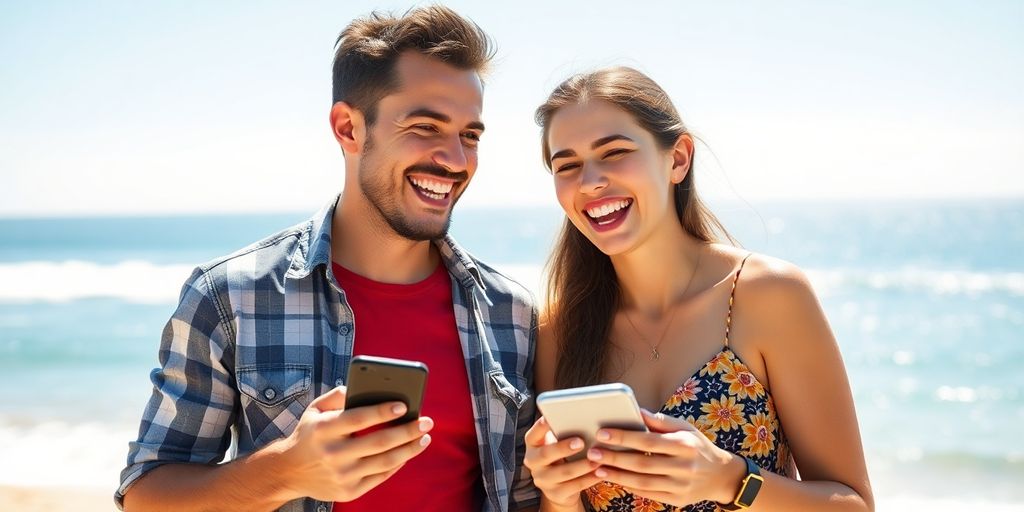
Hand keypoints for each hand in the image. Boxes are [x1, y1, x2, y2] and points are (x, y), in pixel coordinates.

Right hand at [275, 386, 433, 501]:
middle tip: (427, 421)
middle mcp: (333, 453)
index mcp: (323, 429)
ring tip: (424, 437)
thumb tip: (363, 387)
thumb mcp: (315, 409)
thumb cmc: (309, 434)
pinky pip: (380, 476)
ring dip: (409, 449)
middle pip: (378, 442)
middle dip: (407, 431)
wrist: (289, 471)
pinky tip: (409, 452)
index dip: (382, 412)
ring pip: (384, 462)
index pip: (357, 418)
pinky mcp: (349, 491)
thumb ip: (338, 395)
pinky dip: (398, 464)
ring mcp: (342, 475)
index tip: (403, 405)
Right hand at [523, 416, 601, 508]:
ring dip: (582, 465)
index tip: (550, 418)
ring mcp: (543, 480)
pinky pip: (574, 487)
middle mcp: (533, 462)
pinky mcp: (555, 494)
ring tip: (597, 459)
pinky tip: (600, 473)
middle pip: (546, 454)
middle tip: (581, 442)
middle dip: (563, 448)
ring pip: (563, 473)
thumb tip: (582, 417)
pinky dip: (588, 479)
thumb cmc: (561, 456)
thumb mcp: (556, 443)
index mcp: (533, 445)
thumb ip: (561, 432)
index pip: (533, 434)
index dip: (541, 427)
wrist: (559, 487)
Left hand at [585, 409, 744, 507]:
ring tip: (597, 467)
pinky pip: (648, 494)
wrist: (721, 476)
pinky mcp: (677, 500)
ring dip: (617, 475)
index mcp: (685, 445)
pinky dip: (629, 486)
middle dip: (614, 457)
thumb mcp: (684, 428)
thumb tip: (635, 410)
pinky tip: (614, 478)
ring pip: (643, 482)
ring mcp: (681, 486)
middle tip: (592, 452)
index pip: (648, 441)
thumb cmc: (696, 446)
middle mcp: (684, 467)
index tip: (602, 433)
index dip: (624, 437)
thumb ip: (659, 421)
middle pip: (642, 463)